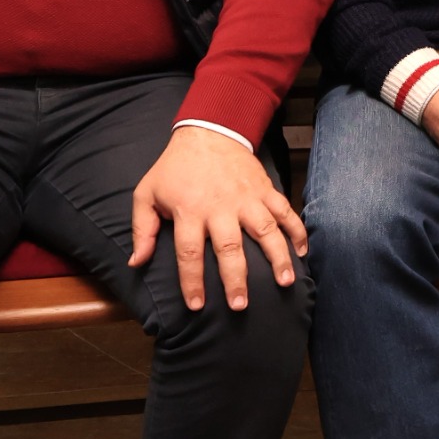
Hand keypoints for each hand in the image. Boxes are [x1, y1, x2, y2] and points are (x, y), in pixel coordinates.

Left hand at [129, 126, 304, 311]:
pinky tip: (303, 252)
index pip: (189, 252)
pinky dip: (297, 231)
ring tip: (286, 282)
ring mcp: (247, 198)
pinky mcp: (265, 190)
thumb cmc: (175, 168)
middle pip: (230, 248)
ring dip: (277, 258)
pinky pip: (285, 212)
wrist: (209, 132)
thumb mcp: (146, 193)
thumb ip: (141, 229)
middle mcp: (221, 207)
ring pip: (265, 231)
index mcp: (189, 210)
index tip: (197, 306)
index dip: (192, 281)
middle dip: (236, 279)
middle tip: (241, 305)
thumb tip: (136, 263)